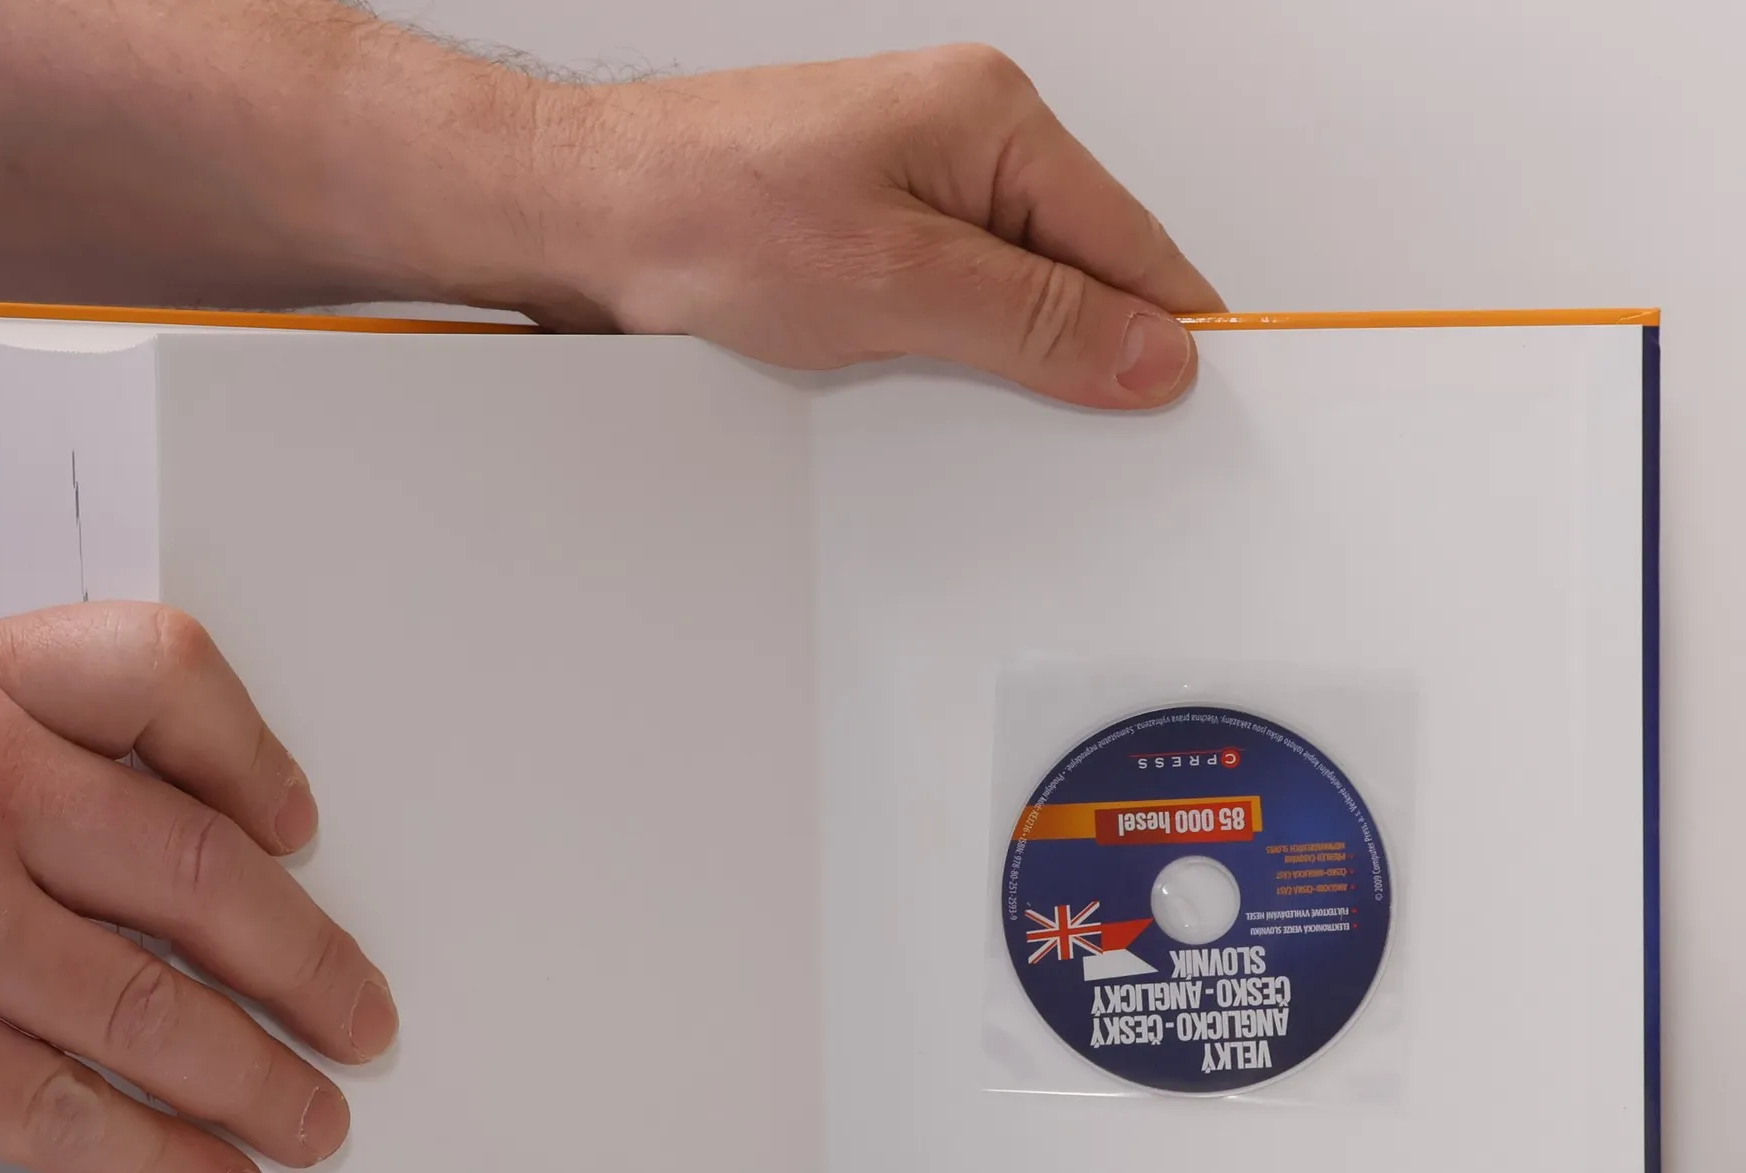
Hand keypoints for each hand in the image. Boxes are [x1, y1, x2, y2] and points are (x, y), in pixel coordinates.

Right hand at [0, 603, 396, 1172]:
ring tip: (313, 1119)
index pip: (157, 671)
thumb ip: (19, 746)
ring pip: (151, 1008)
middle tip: (358, 1015)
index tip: (301, 826)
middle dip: (304, 960)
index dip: (253, 753)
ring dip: (258, 1079)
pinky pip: (64, 1113)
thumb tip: (203, 832)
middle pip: (197, 868)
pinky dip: (161, 1162)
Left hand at [518, 45, 1222, 409]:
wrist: (588, 216)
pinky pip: (956, 300)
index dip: (1170, 331)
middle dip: (1087, 354)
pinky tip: (936, 384)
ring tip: (981, 403)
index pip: (1132, 241)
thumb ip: (1035, 323)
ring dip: (1013, 359)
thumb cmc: (710, 213)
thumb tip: (1150, 352)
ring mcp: (917, 183)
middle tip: (1089, 437)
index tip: (1198, 406)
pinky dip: (959, 351)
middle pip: (1081, 268)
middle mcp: (964, 138)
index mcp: (993, 120)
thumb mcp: (897, 285)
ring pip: (1016, 292)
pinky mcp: (874, 228)